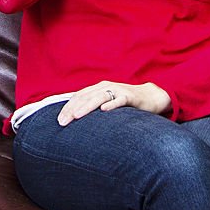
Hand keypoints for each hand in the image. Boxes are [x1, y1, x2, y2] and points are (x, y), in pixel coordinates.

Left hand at [57, 81, 171, 125]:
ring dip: (86, 107)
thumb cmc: (126, 102)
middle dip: (72, 109)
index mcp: (98, 88)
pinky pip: (119, 100)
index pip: (79, 96)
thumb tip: (76, 120)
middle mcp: (106, 87)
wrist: (151, 97)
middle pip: (85, 97)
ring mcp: (118, 90)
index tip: (59, 121)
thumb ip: (94, 108)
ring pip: (99, 97)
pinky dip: (111, 104)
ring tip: (76, 116)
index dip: (67, 107)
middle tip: (62, 122)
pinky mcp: (130, 96)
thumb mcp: (108, 103)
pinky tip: (104, 110)